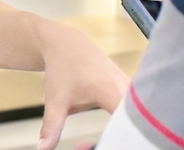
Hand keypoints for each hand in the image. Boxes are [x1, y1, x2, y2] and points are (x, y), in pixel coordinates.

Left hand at [35, 22, 127, 149]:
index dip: (118, 143)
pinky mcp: (135, 92)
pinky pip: (139, 114)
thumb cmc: (62, 70)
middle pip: (138, 126)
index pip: (127, 127)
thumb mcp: (56, 101)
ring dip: (126, 137)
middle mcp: (130, 91)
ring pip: (140, 120)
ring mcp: (135, 90)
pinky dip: (128, 128)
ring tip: (92, 143)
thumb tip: (42, 149)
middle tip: (88, 147)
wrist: (67, 44)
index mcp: (113, 92)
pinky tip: (114, 139)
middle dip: (123, 142)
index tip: (91, 147)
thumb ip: (52, 127)